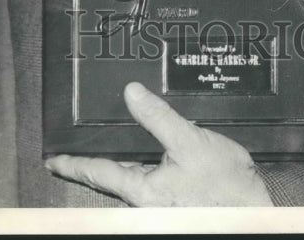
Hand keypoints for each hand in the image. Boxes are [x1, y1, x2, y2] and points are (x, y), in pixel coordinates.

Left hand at [45, 81, 272, 206]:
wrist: (252, 212)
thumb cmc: (223, 188)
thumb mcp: (188, 143)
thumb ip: (158, 118)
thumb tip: (132, 92)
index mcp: (141, 190)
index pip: (97, 172)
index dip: (72, 164)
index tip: (51, 160)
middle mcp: (146, 198)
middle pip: (109, 176)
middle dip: (90, 162)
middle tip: (70, 152)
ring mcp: (161, 198)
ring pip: (129, 176)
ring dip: (115, 162)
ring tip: (102, 146)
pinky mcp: (177, 193)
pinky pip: (148, 174)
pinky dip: (138, 161)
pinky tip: (143, 148)